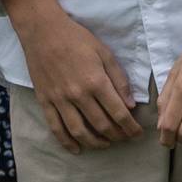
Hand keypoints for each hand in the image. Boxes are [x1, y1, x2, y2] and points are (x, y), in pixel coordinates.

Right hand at [8, 0, 142, 152]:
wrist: (43, 32)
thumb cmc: (78, 39)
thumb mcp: (105, 54)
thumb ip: (119, 80)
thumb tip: (130, 105)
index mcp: (96, 82)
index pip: (118, 113)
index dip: (130, 127)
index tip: (138, 134)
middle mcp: (78, 95)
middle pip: (101, 125)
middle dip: (117, 136)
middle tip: (125, 139)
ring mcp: (59, 100)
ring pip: (79, 131)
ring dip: (95, 142)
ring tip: (106, 144)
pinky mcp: (45, 101)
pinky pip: (56, 127)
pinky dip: (66, 142)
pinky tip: (77, 149)